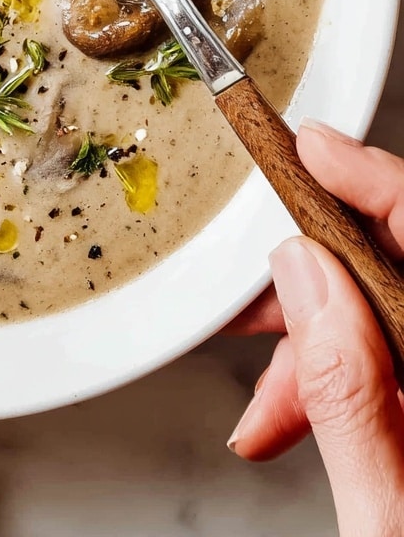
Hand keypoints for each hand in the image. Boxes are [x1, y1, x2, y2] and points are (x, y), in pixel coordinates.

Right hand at [228, 118, 403, 535]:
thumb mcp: (390, 519)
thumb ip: (349, 392)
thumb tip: (306, 277)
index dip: (370, 180)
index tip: (308, 145)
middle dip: (317, 285)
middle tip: (254, 305)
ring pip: (390, 321)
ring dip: (317, 345)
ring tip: (264, 397)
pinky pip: (389, 365)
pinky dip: (336, 382)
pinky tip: (291, 418)